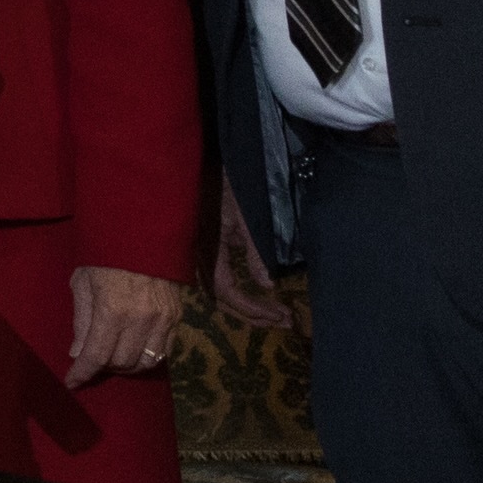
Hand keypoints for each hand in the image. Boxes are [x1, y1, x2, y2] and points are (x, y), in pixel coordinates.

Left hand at [65, 264, 185, 387]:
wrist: (142, 235)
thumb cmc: (104, 256)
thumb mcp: (82, 283)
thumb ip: (81, 321)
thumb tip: (78, 353)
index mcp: (112, 309)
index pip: (97, 356)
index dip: (82, 373)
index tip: (72, 383)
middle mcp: (140, 319)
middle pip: (121, 363)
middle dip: (102, 368)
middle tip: (92, 360)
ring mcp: (163, 320)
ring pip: (145, 363)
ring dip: (126, 366)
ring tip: (113, 358)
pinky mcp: (177, 318)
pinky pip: (165, 352)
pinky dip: (147, 358)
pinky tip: (135, 351)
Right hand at [210, 180, 295, 331]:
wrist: (208, 162)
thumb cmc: (230, 185)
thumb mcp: (248, 217)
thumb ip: (256, 252)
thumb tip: (267, 286)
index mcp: (207, 249)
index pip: (226, 290)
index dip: (251, 307)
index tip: (279, 314)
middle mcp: (199, 256)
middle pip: (220, 298)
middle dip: (252, 314)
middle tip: (284, 321)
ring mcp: (201, 253)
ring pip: (218, 291)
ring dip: (246, 307)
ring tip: (274, 315)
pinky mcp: (207, 248)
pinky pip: (219, 279)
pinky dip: (239, 293)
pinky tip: (257, 294)